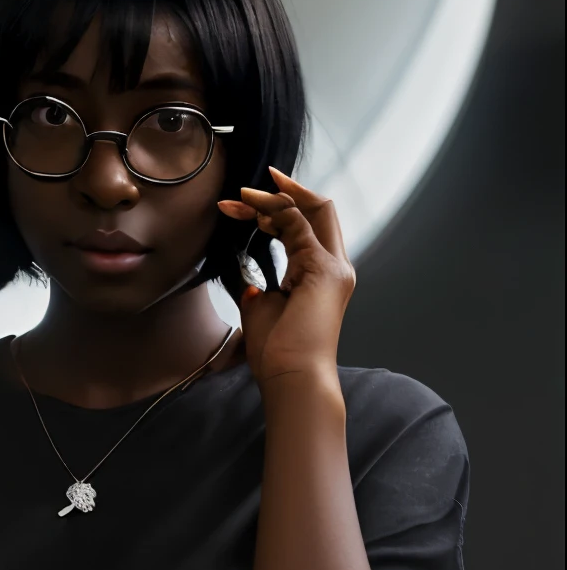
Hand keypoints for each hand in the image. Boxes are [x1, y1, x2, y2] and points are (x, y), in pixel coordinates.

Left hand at [217, 167, 354, 388]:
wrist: (291, 377)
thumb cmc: (277, 354)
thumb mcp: (262, 311)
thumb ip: (260, 289)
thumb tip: (250, 282)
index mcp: (321, 276)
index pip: (310, 226)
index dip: (283, 208)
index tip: (248, 203)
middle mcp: (335, 266)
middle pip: (319, 210)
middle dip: (282, 193)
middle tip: (243, 192)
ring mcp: (334, 267)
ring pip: (308, 210)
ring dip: (269, 201)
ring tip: (236, 202)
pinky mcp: (323, 269)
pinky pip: (298, 224)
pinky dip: (273, 211)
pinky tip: (249, 210)